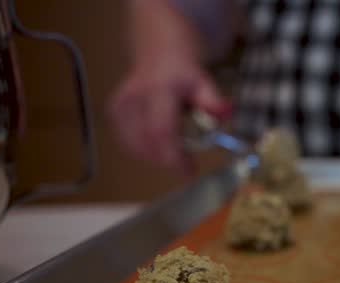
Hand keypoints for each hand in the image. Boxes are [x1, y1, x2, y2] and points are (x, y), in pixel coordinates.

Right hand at [109, 55, 229, 173]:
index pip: (162, 131)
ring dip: (157, 156)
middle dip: (168, 159)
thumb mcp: (204, 84)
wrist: (160, 55)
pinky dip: (145, 149)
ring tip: (173, 147)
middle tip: (185, 162)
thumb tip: (226, 113)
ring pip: (137, 146)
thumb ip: (212, 101)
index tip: (189, 171)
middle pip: (148, 143)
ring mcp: (120, 105)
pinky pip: (129, 143)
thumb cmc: (185, 75)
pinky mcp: (113, 112)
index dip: (174, 156)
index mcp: (159, 89)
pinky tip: (158, 141)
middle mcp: (135, 97)